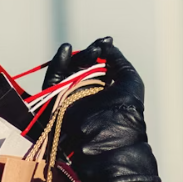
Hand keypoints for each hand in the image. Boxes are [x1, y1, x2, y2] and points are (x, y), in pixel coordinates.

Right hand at [43, 36, 160, 181]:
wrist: (110, 139)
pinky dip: (57, 65)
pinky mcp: (56, 103)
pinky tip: (66, 50)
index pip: (98, 65)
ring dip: (77, 58)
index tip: (105, 41)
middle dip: (89, 54)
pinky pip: (53, 82)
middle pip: (82, 66)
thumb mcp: (130, 80)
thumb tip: (107, 45)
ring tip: (89, 53)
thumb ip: (118, 60)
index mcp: (106, 90)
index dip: (100, 51)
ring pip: (68, 71)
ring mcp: (72, 99)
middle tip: (97, 50)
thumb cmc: (126, 111)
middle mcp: (88, 94)